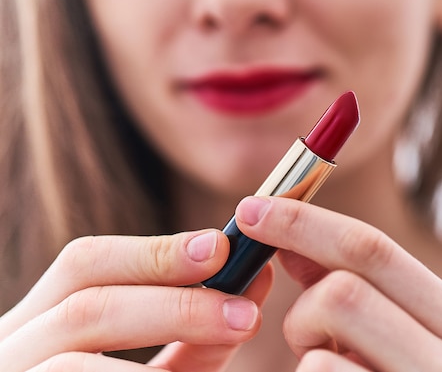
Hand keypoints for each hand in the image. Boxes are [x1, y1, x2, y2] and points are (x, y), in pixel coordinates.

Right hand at [0, 229, 272, 371]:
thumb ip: (188, 337)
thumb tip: (251, 287)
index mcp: (36, 326)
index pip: (84, 265)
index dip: (154, 252)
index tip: (220, 248)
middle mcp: (8, 355)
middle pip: (86, 310)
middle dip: (175, 306)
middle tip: (246, 314)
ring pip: (73, 366)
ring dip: (163, 349)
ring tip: (233, 345)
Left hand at [235, 197, 441, 371]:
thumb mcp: (378, 336)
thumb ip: (343, 283)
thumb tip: (288, 236)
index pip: (374, 250)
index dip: (304, 223)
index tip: (251, 209)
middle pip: (344, 289)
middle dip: (304, 305)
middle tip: (306, 333)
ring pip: (325, 335)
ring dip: (306, 346)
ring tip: (324, 366)